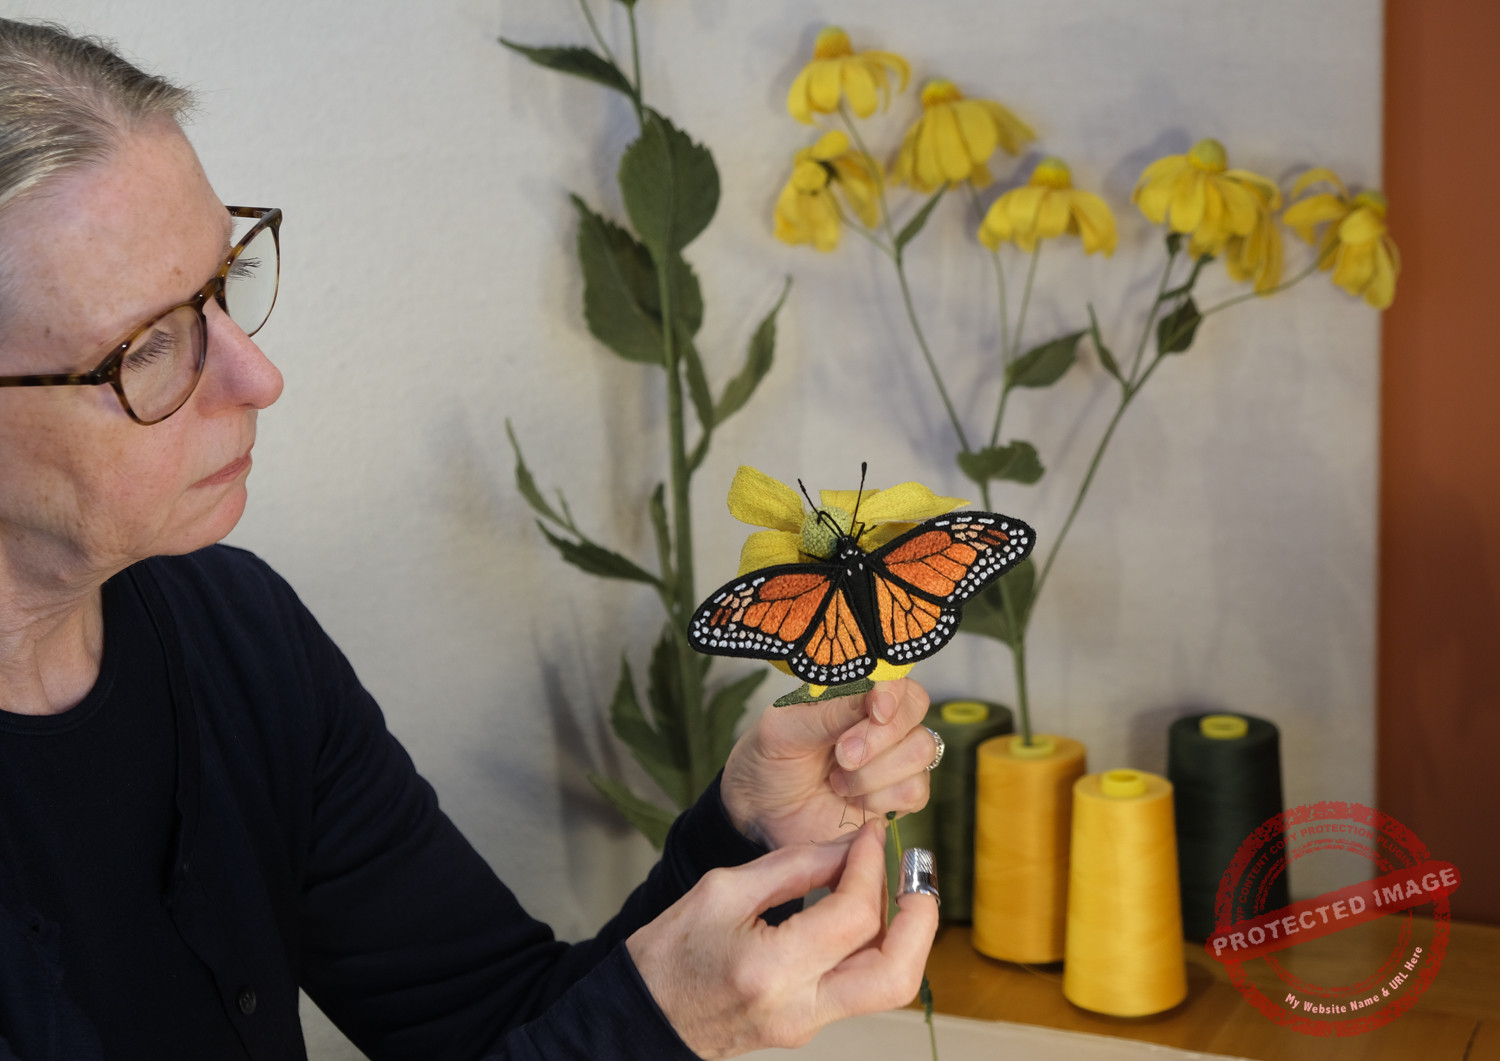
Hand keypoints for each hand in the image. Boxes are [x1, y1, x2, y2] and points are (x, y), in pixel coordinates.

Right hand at [627, 819, 938, 1057]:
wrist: (641, 1017)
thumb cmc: (667, 953)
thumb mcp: (722, 890)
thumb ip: (793, 866)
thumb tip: (850, 847)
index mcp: (769, 968)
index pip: (853, 916)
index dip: (871, 866)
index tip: (870, 835)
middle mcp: (798, 1007)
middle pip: (896, 973)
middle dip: (920, 918)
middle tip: (916, 874)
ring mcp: (807, 1025)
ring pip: (889, 986)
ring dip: (905, 934)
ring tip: (895, 887)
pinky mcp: (809, 1027)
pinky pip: (861, 986)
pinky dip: (875, 945)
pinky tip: (862, 909)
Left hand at [720, 677, 935, 848]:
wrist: (763, 812)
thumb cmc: (769, 759)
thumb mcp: (784, 731)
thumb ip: (827, 714)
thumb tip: (870, 694)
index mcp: (853, 692)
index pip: (894, 677)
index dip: (891, 692)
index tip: (876, 710)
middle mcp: (879, 720)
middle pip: (916, 708)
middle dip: (880, 736)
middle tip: (842, 756)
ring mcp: (893, 757)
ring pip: (922, 750)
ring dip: (875, 772)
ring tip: (837, 781)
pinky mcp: (898, 795)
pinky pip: (917, 790)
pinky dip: (883, 799)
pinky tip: (854, 801)